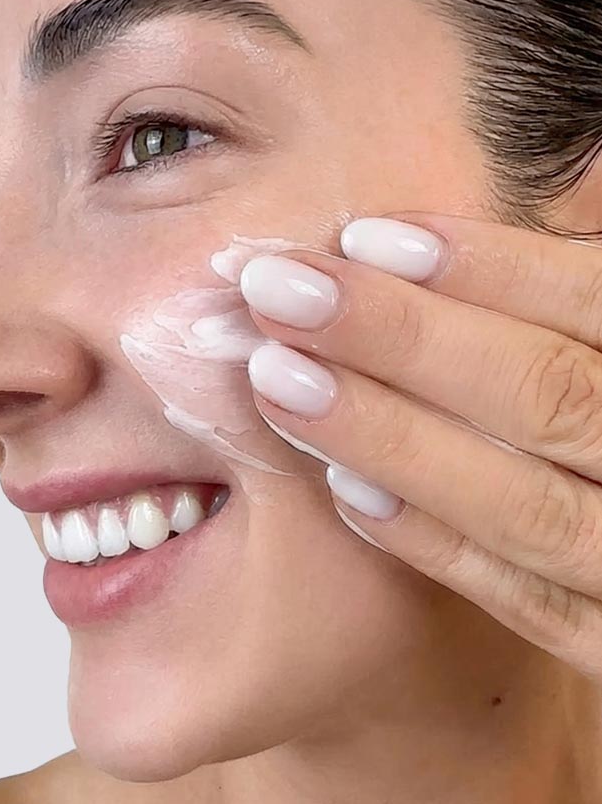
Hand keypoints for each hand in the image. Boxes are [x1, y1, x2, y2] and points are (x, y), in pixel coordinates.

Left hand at [236, 212, 601, 680]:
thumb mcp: (598, 352)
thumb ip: (559, 315)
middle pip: (549, 396)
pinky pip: (532, 607)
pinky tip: (340, 488)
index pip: (597, 303)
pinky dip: (435, 543)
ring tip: (277, 379)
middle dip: (402, 337)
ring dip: (391, 437)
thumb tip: (414, 243)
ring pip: (527, 506)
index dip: (487, 267)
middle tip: (274, 290)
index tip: (361, 236)